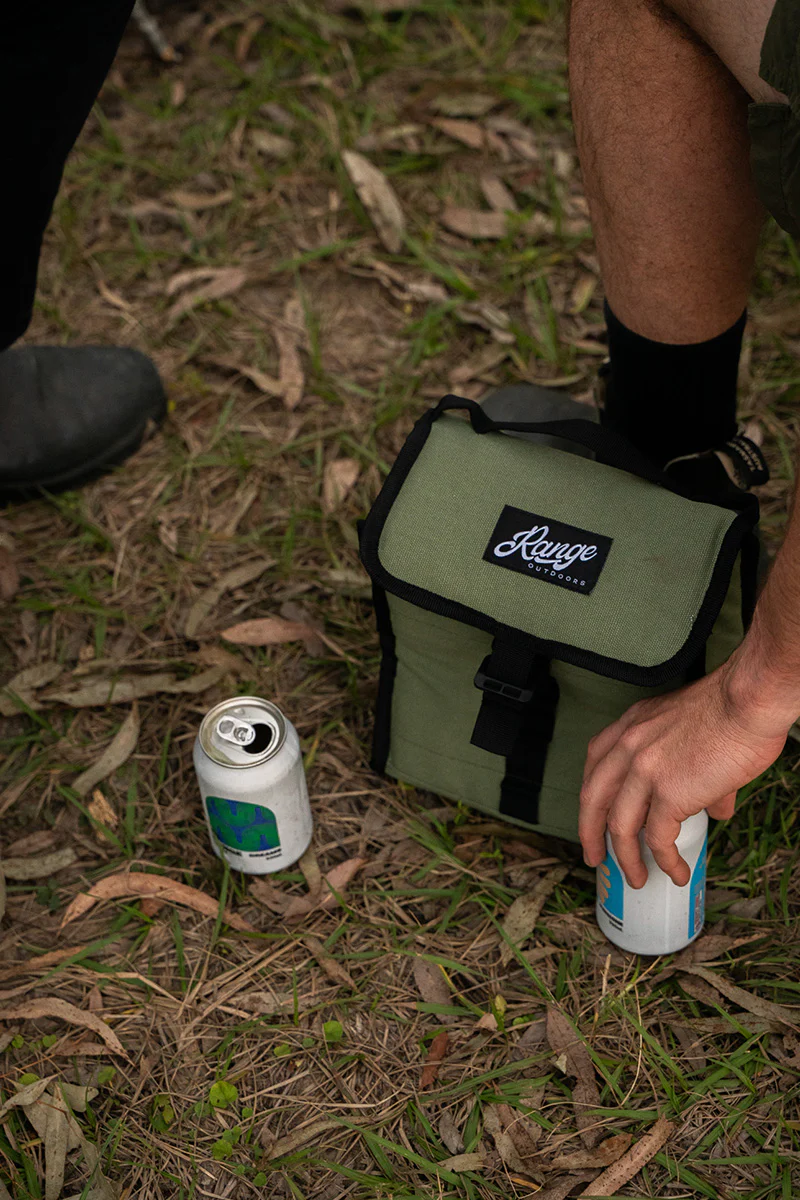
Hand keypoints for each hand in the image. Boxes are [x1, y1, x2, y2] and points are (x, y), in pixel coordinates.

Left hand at [579, 663, 789, 887]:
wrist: (748, 700)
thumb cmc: (733, 709)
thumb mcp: (694, 730)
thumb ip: (694, 768)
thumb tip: (716, 807)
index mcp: (631, 725)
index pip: (596, 762)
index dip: (592, 795)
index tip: (593, 815)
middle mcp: (629, 745)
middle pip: (594, 797)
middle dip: (589, 832)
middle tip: (595, 856)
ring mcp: (644, 770)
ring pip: (620, 826)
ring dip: (625, 858)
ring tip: (637, 877)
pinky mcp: (669, 793)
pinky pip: (658, 839)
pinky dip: (665, 861)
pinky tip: (676, 872)